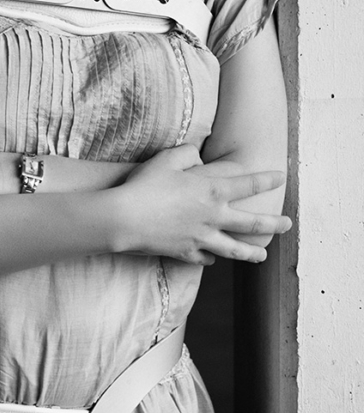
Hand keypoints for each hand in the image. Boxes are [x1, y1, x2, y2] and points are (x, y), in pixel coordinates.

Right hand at [117, 144, 288, 264]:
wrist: (124, 218)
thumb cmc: (145, 184)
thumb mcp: (167, 158)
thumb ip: (187, 153)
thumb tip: (197, 156)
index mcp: (212, 191)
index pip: (248, 184)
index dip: (267, 179)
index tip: (281, 177)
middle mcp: (213, 217)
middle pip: (252, 223)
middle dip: (273, 223)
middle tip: (288, 225)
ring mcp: (200, 238)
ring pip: (234, 249)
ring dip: (251, 253)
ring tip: (262, 256)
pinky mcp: (184, 252)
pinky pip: (204, 258)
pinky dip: (211, 258)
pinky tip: (213, 258)